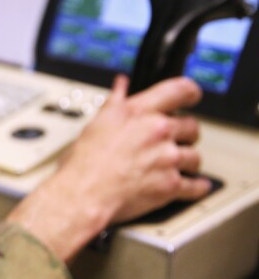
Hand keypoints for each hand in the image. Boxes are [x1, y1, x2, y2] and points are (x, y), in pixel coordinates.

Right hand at [7, 75, 211, 261]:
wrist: (83, 193)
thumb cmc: (84, 162)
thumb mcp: (96, 123)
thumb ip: (115, 101)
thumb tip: (121, 85)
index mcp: (140, 112)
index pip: (180, 90)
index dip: (190, 93)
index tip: (192, 97)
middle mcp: (158, 132)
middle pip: (192, 127)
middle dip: (186, 135)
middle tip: (177, 140)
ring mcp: (168, 159)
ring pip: (195, 157)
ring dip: (188, 162)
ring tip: (178, 165)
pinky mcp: (171, 185)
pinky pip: (195, 186)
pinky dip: (196, 187)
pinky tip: (196, 185)